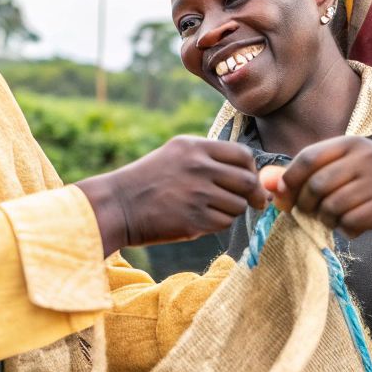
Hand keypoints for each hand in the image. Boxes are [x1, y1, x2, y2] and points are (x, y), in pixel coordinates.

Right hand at [76, 137, 265, 251]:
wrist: (117, 205)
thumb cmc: (148, 181)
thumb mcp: (176, 155)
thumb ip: (210, 159)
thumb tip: (252, 177)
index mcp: (195, 148)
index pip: (243, 155)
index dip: (252, 170)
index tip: (250, 181)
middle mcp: (199, 167)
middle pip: (247, 182)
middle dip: (253, 194)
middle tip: (255, 202)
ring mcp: (197, 194)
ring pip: (238, 205)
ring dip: (232, 210)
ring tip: (212, 210)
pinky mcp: (194, 220)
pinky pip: (224, 223)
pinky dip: (218, 224)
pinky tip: (200, 220)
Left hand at [266, 136, 371, 238]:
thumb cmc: (370, 184)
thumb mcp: (343, 169)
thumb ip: (306, 173)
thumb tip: (267, 182)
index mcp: (352, 143)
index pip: (308, 158)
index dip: (289, 180)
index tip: (284, 196)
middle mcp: (368, 157)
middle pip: (317, 185)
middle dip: (306, 205)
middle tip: (310, 212)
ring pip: (332, 206)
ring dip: (326, 219)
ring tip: (334, 219)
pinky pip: (350, 222)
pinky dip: (346, 230)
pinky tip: (354, 226)